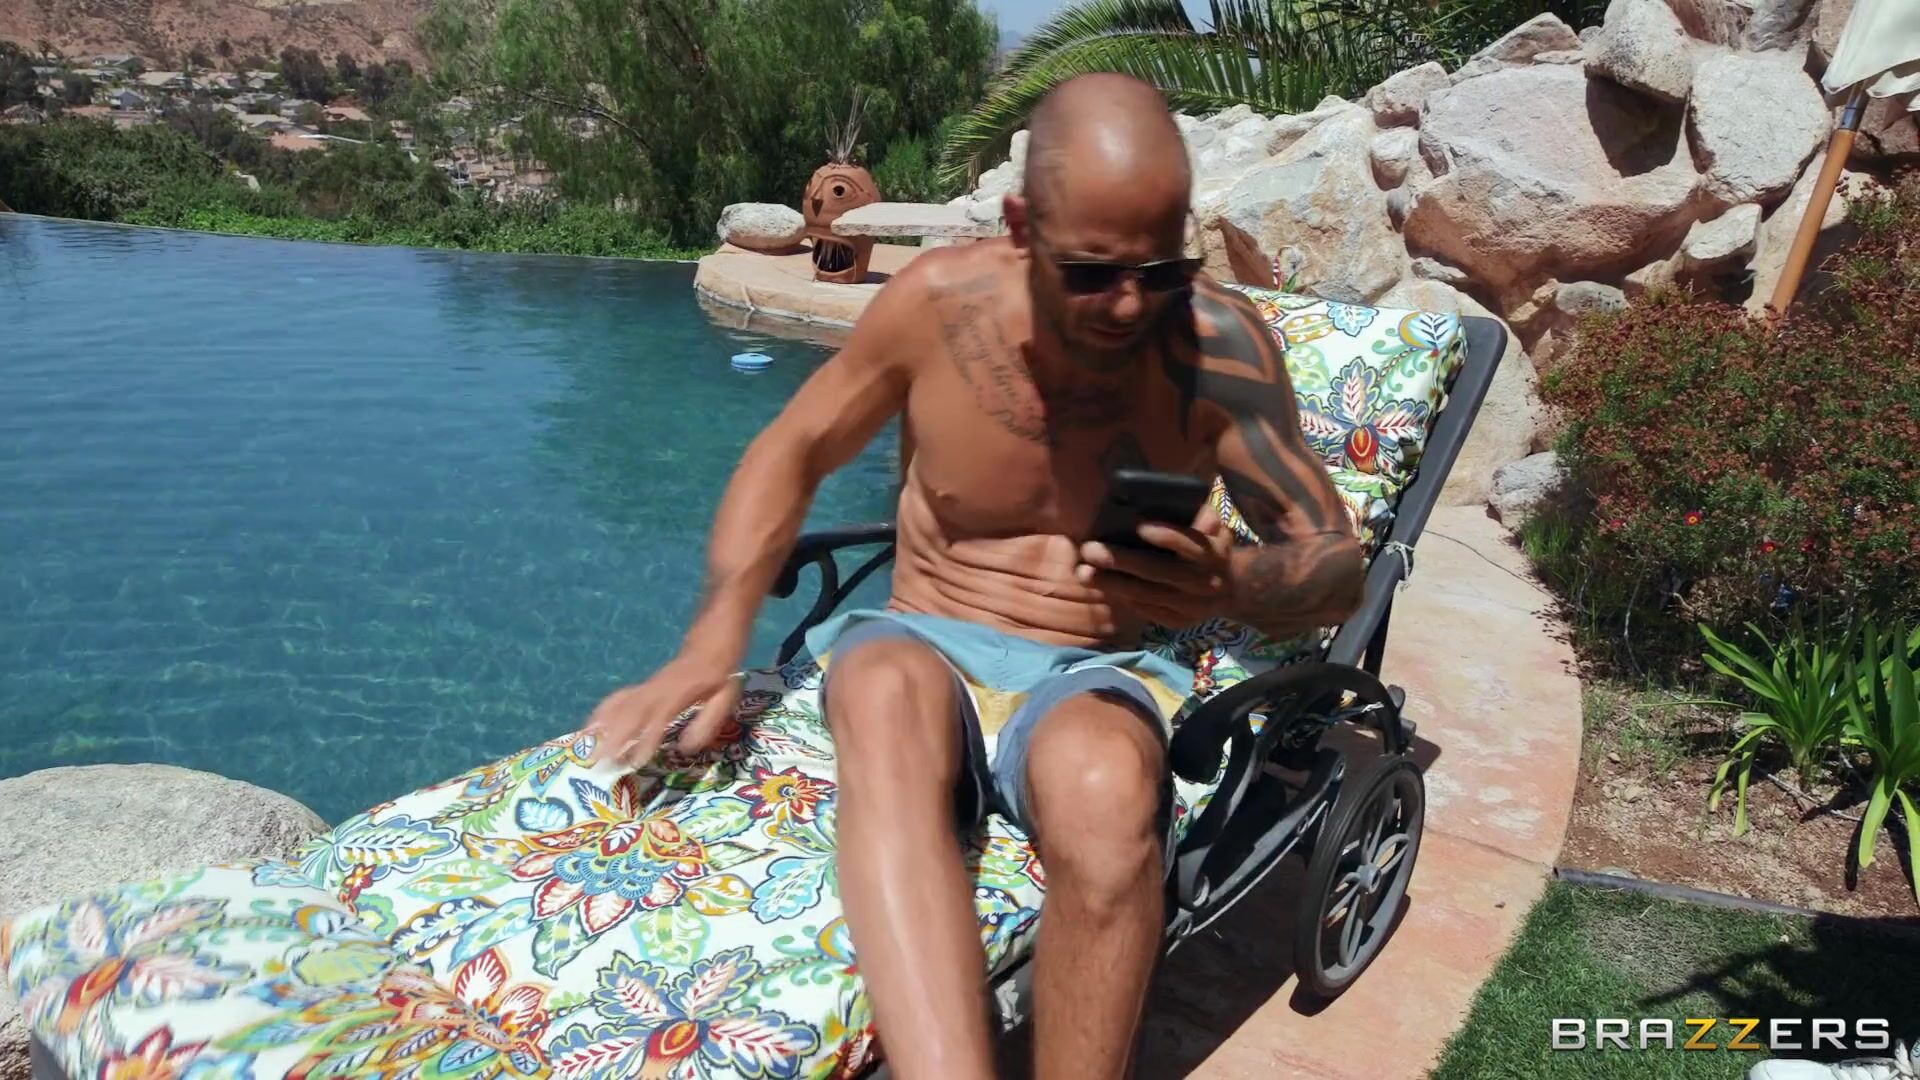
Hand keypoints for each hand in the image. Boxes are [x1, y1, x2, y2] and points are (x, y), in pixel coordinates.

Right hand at [583, 647, 744, 768]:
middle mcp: (657, 690)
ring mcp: (646, 688)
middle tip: (599, 763)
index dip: (646, 739)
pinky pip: (617, 699)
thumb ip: (707, 722)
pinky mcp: (641, 689)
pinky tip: (590, 730)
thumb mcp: (724, 697)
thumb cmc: (720, 674)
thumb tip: (686, 748)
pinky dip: (601, 714)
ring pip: (619, 706)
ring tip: (586, 749)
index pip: (659, 718)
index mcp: (680, 693)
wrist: (710, 641)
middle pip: (630, 714)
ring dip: (601, 727)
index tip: (635, 761)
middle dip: (613, 739)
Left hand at [1075, 502, 1235, 627]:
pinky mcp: (1179, 621)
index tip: (1138, 526)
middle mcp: (1203, 582)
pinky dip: (1123, 598)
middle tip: (1090, 550)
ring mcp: (1191, 606)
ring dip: (1113, 583)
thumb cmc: (1212, 548)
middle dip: (1122, 560)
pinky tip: (1102, 585)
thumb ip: (1201, 514)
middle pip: (1159, 571)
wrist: (1233, 591)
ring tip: (1084, 572)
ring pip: (1147, 594)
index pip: (1189, 544)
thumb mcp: (1216, 529)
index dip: (1166, 535)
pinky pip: (1146, 610)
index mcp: (1212, 553)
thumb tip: (1177, 497)